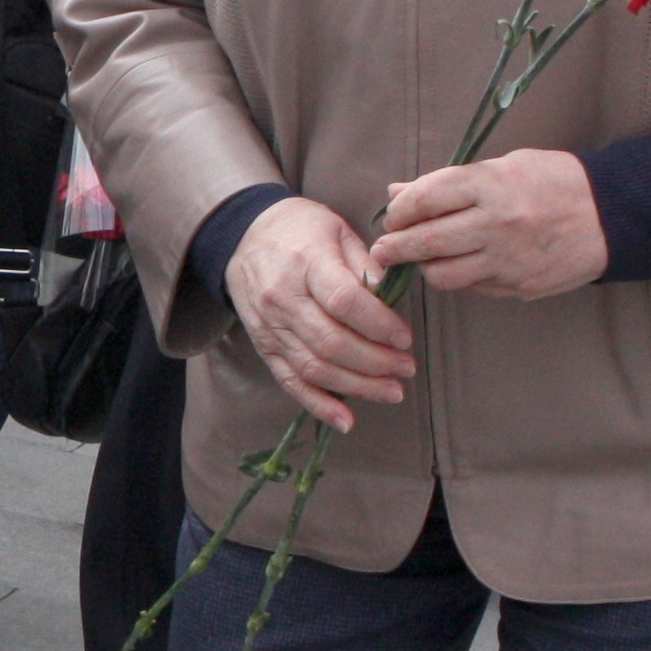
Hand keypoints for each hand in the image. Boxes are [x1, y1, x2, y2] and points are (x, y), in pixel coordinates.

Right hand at [225, 195, 413, 426]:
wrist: (244, 236)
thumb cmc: (300, 230)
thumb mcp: (338, 230)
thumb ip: (366, 264)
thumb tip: (390, 300)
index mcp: (306, 261)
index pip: (344, 301)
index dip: (378, 325)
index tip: (405, 338)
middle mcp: (283, 298)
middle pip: (331, 341)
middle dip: (375, 362)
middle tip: (406, 368)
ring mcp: (270, 326)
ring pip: (314, 367)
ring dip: (357, 386)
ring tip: (392, 391)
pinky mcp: (265, 346)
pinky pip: (290, 381)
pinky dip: (318, 405)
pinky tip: (346, 420)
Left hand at [370, 150, 602, 301]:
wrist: (611, 214)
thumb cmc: (553, 181)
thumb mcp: (503, 166)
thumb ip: (448, 182)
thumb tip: (397, 191)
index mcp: (491, 183)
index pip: (424, 199)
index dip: (399, 211)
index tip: (392, 216)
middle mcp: (496, 222)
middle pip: (426, 241)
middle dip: (394, 248)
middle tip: (384, 250)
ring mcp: (508, 258)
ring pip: (443, 275)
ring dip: (424, 268)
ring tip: (422, 259)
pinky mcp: (519, 285)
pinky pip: (473, 287)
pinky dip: (459, 278)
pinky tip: (460, 266)